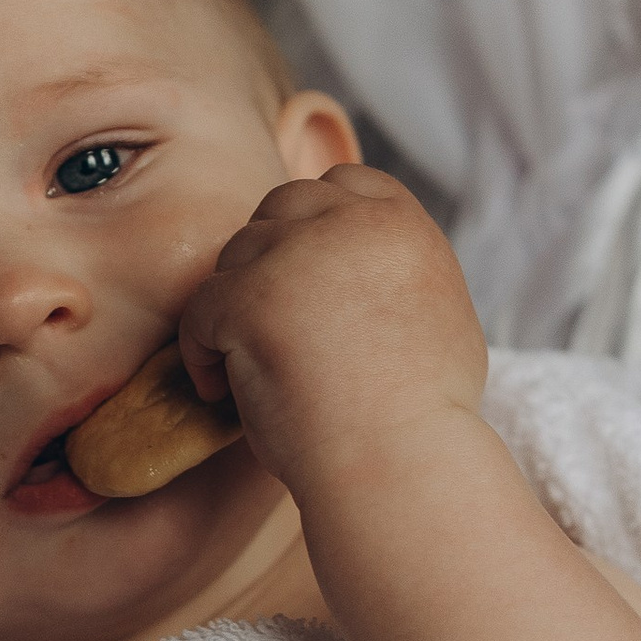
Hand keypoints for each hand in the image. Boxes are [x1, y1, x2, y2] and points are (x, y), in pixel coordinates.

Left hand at [174, 166, 485, 509]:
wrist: (400, 459)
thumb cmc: (423, 414)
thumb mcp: (440, 313)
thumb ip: (400, 273)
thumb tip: (373, 275)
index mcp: (400, 223)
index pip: (343, 182)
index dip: (315, 222)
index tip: (302, 274)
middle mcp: (350, 222)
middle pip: (283, 206)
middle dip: (268, 258)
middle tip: (264, 320)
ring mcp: (296, 254)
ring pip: (237, 255)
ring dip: (235, 304)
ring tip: (247, 364)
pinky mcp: (248, 296)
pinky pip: (200, 309)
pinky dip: (202, 350)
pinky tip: (221, 392)